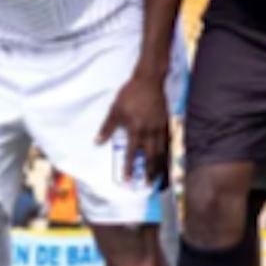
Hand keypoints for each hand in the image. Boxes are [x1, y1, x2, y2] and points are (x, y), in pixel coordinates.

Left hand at [97, 68, 169, 187]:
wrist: (149, 81)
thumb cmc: (130, 94)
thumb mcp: (115, 110)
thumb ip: (107, 128)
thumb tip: (97, 142)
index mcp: (136, 130)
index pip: (131, 154)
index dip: (129, 168)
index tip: (128, 180)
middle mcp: (149, 132)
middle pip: (150, 157)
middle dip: (149, 172)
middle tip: (147, 184)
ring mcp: (160, 128)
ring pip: (161, 151)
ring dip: (159, 165)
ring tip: (157, 176)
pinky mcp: (167, 122)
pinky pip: (168, 141)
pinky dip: (167, 151)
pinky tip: (166, 156)